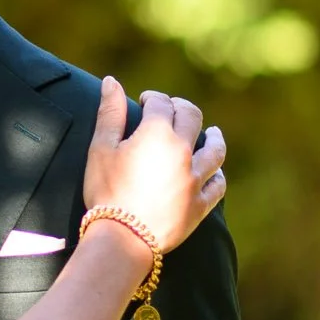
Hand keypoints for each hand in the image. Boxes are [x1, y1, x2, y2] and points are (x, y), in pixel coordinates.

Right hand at [82, 76, 226, 252]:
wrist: (122, 237)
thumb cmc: (106, 191)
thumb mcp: (101, 149)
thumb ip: (109, 113)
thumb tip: (112, 82)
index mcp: (158, 133)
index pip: (161, 103)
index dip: (152, 97)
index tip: (144, 100)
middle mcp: (183, 151)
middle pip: (193, 117)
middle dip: (182, 108)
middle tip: (172, 109)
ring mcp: (196, 178)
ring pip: (215, 150)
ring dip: (214, 137)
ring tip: (213, 133)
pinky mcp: (200, 204)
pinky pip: (218, 185)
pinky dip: (218, 175)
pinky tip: (216, 172)